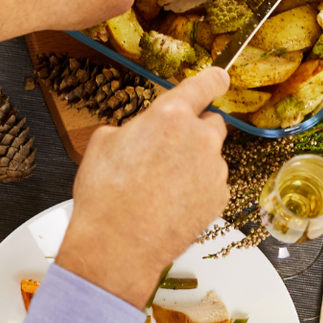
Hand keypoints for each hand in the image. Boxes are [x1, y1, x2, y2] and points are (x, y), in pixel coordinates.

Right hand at [57, 67, 230, 306]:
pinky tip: (171, 203)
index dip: (212, 79)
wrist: (117, 245)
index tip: (219, 77)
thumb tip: (140, 132)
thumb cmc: (106, 197)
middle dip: (194, 131)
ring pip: (211, 157)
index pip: (204, 85)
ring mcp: (214, 171)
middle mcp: (199, 138)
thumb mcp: (103, 144)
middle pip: (211, 123)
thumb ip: (133, 127)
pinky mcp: (219, 199)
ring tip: (161, 187)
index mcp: (170, 116)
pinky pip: (212, 185)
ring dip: (194, 164)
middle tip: (168, 151)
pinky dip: (198, 190)